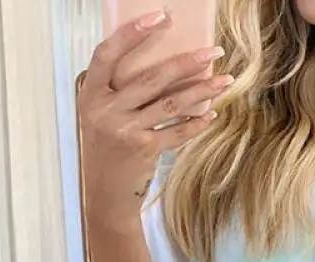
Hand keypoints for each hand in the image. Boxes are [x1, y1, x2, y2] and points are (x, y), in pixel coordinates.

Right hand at [77, 15, 232, 219]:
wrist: (106, 192)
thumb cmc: (107, 147)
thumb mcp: (100, 114)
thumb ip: (118, 90)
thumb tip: (161, 65)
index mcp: (90, 93)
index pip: (108, 53)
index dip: (132, 33)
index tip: (159, 16)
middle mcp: (105, 110)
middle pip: (151, 78)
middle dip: (187, 62)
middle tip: (214, 51)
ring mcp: (124, 131)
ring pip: (170, 103)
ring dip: (201, 90)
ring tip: (224, 80)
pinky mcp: (144, 150)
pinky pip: (176, 131)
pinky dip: (196, 122)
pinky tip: (210, 114)